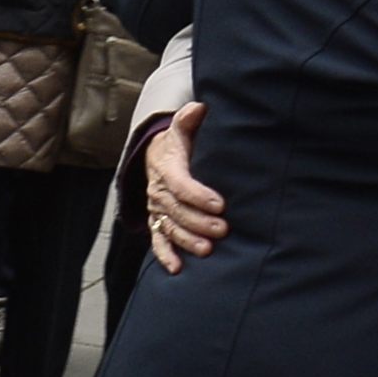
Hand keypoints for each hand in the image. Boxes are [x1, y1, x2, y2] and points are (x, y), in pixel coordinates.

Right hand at [143, 101, 226, 272]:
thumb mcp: (180, 129)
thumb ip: (188, 120)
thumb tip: (199, 108)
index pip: (180, 184)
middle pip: (176, 210)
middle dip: (199, 221)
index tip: (219, 204)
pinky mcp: (157, 223)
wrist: (154, 158)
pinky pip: (158, 241)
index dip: (198, 195)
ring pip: (170, 228)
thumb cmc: (176, 144)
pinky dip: (166, 255)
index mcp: (166, 169)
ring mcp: (157, 210)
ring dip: (187, 241)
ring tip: (208, 250)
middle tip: (223, 229)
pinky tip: (177, 269)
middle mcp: (158, 191)